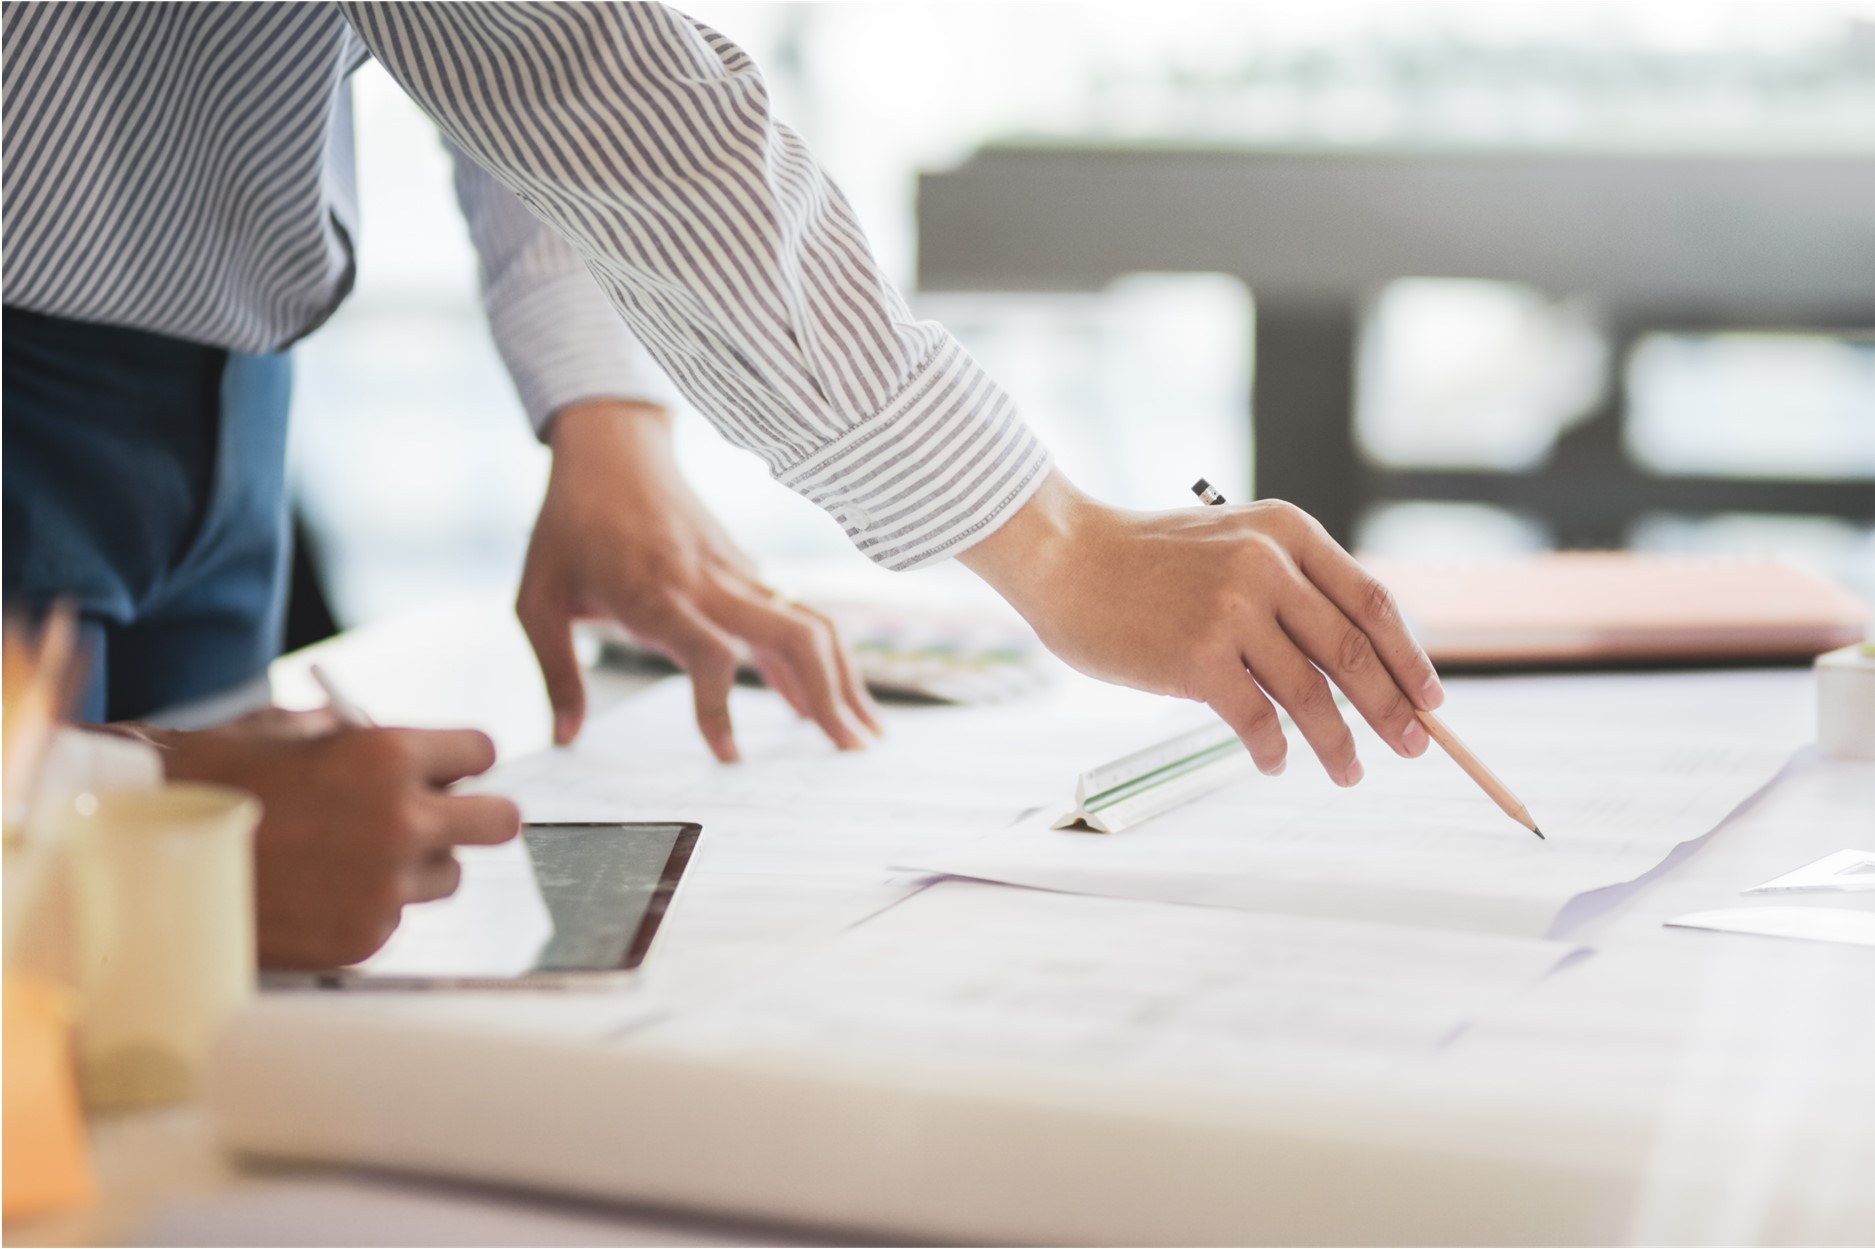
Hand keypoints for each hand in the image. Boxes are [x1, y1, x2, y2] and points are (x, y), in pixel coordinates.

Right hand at [147, 708, 519, 968]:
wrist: (141, 863)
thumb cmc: (206, 785)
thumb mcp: (284, 732)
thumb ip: (355, 737)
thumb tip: (400, 746)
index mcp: (387, 757)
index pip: (481, 753)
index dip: (461, 759)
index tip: (449, 768)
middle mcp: (401, 822)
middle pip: (499, 822)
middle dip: (472, 814)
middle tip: (443, 815)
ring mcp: (386, 888)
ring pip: (448, 874)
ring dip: (418, 864)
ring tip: (355, 856)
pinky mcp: (364, 940)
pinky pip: (397, 916)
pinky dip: (371, 905)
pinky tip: (319, 893)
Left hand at [516, 399, 881, 760]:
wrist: (610, 450)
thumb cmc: (567, 526)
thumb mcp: (536, 599)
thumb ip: (555, 672)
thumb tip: (567, 737)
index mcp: (655, 593)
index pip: (708, 653)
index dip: (721, 707)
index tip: (728, 758)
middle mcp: (709, 583)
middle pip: (793, 636)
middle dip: (830, 696)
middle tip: (853, 752)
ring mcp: (738, 574)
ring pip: (811, 625)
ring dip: (845, 679)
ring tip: (867, 734)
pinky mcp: (749, 572)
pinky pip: (798, 619)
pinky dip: (823, 663)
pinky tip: (827, 705)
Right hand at [958, 472, 1443, 785]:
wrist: (1067, 558)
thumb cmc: (1146, 561)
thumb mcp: (1232, 546)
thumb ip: (1288, 587)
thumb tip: (1353, 666)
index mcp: (1288, 531)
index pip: (1372, 602)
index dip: (1409, 657)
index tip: (1431, 699)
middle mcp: (1268, 565)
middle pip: (1354, 652)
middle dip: (1391, 709)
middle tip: (1412, 748)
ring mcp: (1232, 611)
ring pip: (1311, 694)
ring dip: (1337, 744)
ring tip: (1349, 773)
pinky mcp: (1197, 658)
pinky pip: (1256, 719)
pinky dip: (1272, 751)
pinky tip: (1274, 764)